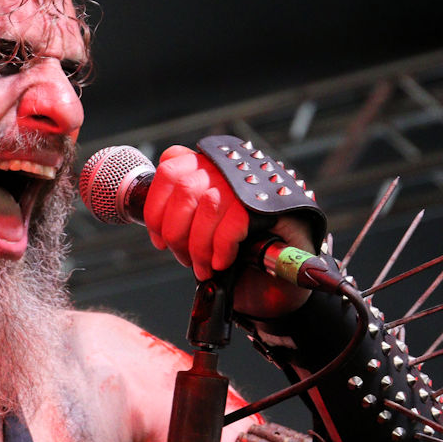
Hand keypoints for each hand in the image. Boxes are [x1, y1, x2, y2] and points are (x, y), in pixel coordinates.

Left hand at [142, 145, 316, 317]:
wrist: (286, 276)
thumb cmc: (241, 252)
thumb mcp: (207, 228)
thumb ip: (185, 215)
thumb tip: (159, 231)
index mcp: (210, 165)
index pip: (169, 169)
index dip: (156, 208)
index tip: (159, 240)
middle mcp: (230, 168)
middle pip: (185, 190)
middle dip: (176, 233)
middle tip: (184, 258)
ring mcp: (252, 183)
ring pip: (208, 205)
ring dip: (199, 246)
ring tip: (202, 268)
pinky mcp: (273, 205)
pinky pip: (234, 221)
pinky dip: (221, 246)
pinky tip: (221, 262)